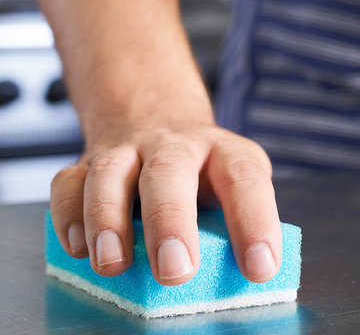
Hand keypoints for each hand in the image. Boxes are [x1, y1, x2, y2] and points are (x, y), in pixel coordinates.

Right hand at [49, 120, 280, 285]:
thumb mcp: (231, 181)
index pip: (244, 177)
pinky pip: (68, 182)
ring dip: (107, 219)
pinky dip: (68, 215)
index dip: (254, 220)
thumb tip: (235, 278)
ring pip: (110, 172)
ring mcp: (128, 149)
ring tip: (113, 263)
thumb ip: (230, 221)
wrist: (157, 114)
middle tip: (176, 270)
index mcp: (222, 150)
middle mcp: (175, 144)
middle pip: (169, 169)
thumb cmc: (202, 166)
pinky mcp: (89, 161)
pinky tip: (79, 248)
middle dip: (170, 220)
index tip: (260, 268)